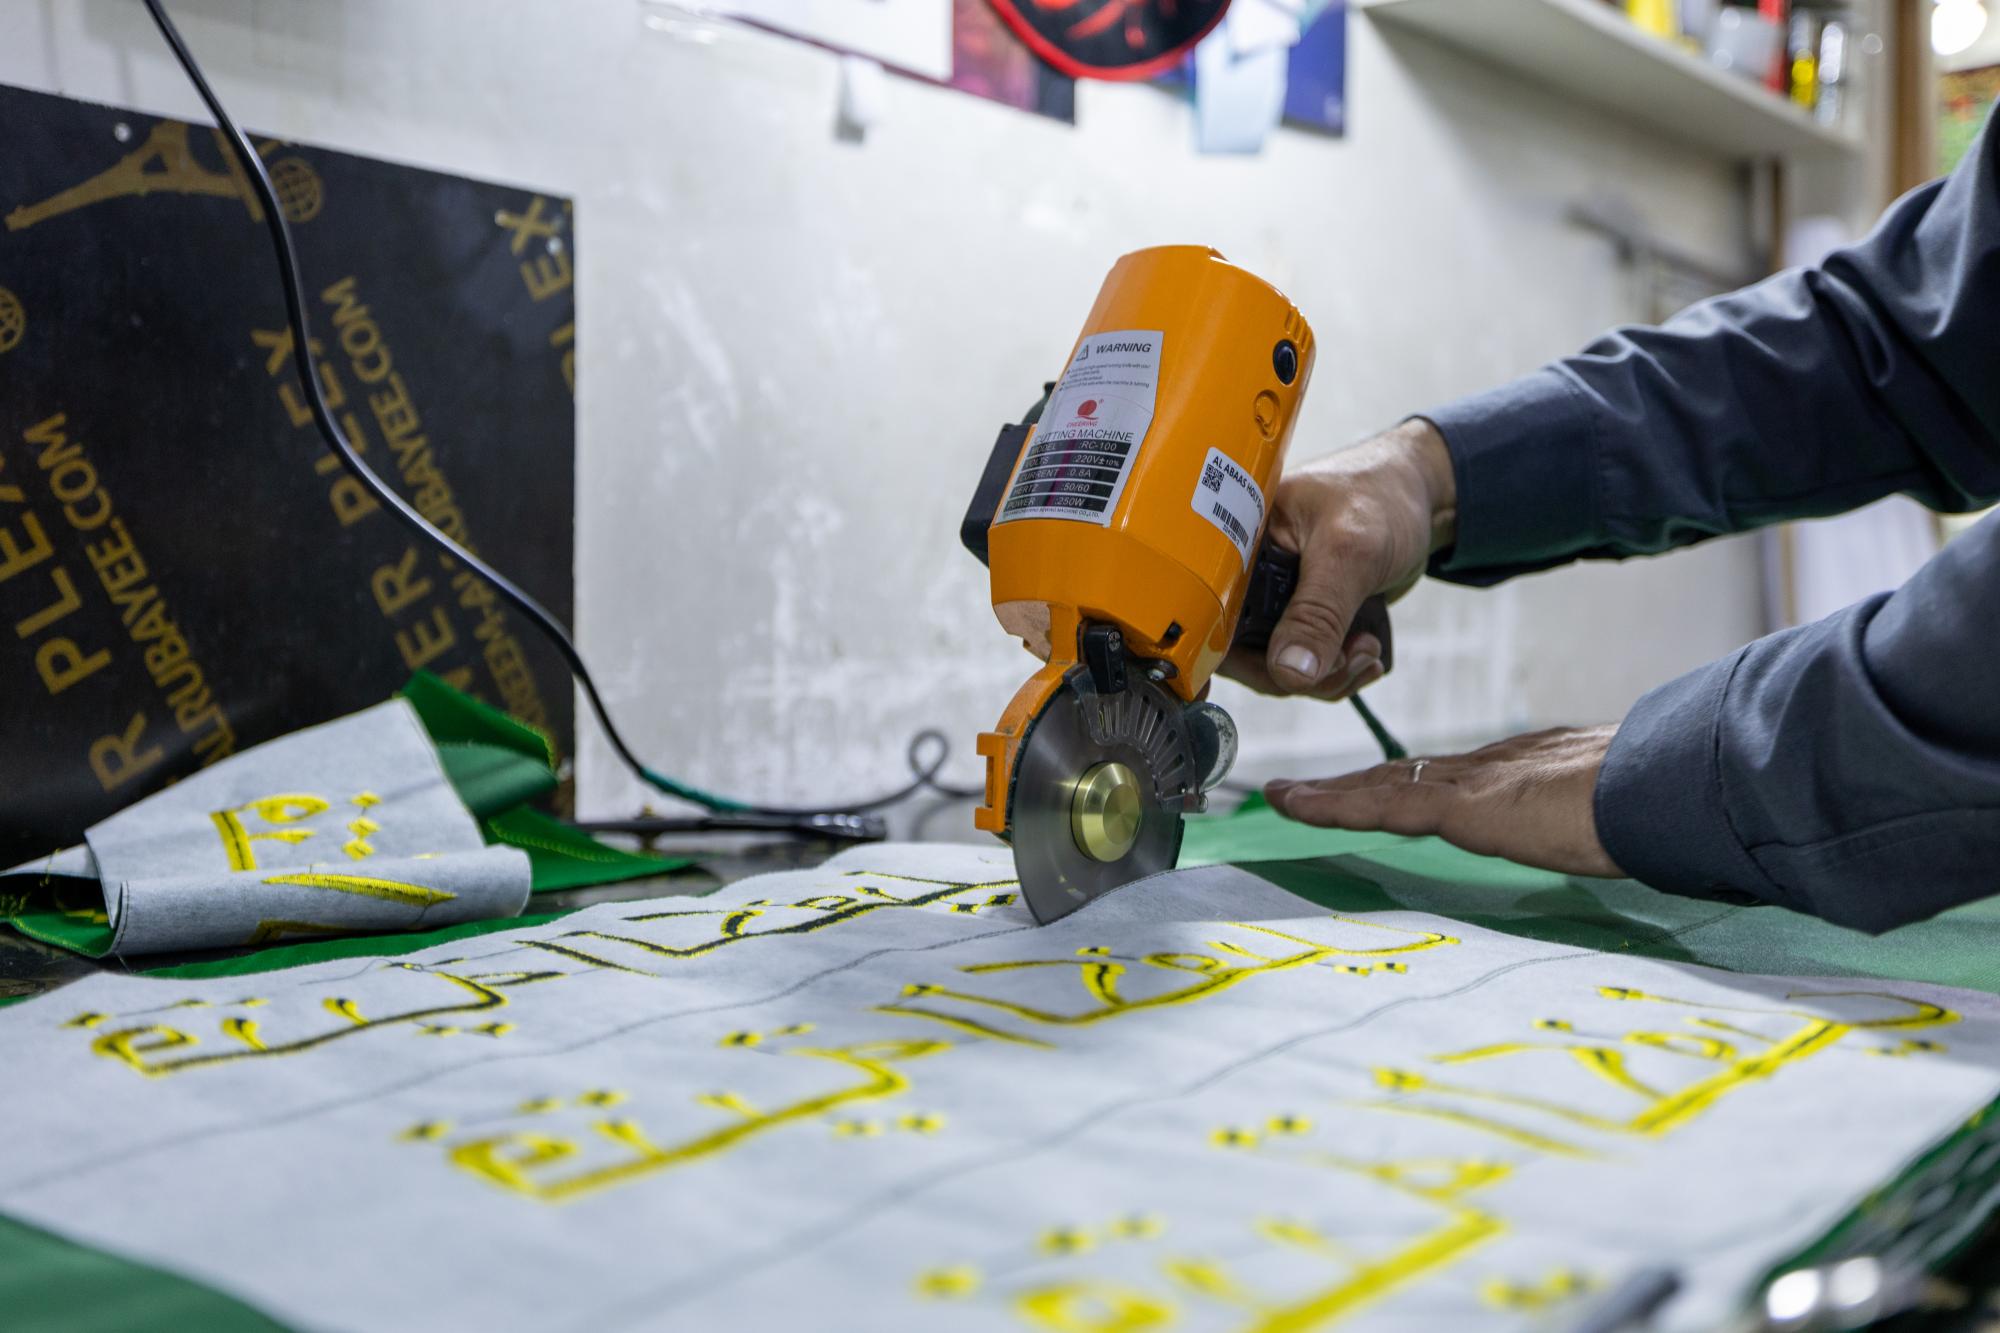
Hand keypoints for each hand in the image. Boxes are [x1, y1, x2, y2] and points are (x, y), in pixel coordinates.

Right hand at [1223, 418, 1457, 701]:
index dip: (1238, 654)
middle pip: (1244, 653)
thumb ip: (1318, 613)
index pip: (1213, 613)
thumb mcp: (1349, 550)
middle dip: (1299, 671)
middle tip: (1346, 659)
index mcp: (1239, 542)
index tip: (1284, 672)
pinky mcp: (1306, 616)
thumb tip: (1290, 672)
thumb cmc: (1382, 495)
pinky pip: (1306, 663)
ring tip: (1365, 650)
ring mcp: (1278, 599)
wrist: (1424, 499)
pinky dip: (1337, 671)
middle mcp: (1251, 575)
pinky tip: (1366, 652)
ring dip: (1327, 675)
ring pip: (1279, 665)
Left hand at [1263, 725, 1625, 877]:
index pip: (1446, 777)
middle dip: (1351, 786)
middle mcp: (1487, 768)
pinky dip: (1333, 806)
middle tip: (1299, 790)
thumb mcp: (1611, 809)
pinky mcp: (1460, 806)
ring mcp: (1472, 784)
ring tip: (1282, 797)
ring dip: (1328, 793)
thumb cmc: (1653, 802)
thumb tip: (1604, 825)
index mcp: (1521, 771)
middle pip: (1401, 776)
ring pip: (1381, 786)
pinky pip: (1381, 806)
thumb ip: (1589, 813)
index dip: (1402, 784)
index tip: (1368, 787)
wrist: (1663, 788)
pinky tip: (1295, 804)